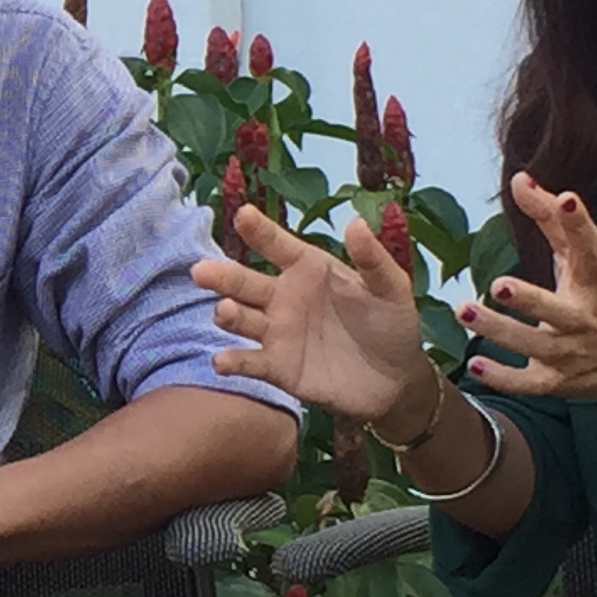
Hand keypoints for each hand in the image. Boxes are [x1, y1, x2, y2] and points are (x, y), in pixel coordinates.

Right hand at [191, 201, 437, 432]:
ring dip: (229, 314)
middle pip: (245, 282)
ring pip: (243, 319)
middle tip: (201, 271)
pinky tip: (222, 362)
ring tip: (224, 311)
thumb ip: (372, 260)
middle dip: (222, 276)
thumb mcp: (391, 288)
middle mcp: (283, 296)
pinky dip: (234, 361)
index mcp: (308, 268)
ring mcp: (277, 332)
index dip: (260, 231)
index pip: (277, 245)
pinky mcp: (277, 367)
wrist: (395, 380)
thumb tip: (357, 222)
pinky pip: (250, 362)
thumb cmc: (392, 324)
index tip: (242, 216)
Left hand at [459, 172, 596, 408]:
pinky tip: (475, 365)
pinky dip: (502, 377)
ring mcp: (570, 354)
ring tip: (464, 310)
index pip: (590, 250)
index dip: (578, 225)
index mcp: (595, 283)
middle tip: (499, 284)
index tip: (567, 199)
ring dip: (499, 331)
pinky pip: (528, 383)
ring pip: (534, 345)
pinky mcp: (556, 381)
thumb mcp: (583, 260)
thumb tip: (520, 178)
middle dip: (530, 300)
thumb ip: (552, 219)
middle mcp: (584, 319)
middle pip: (557, 310)